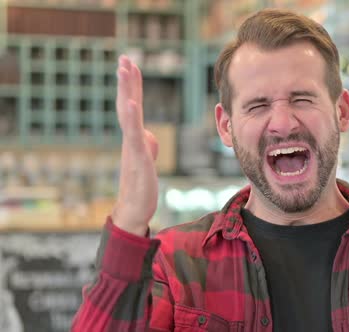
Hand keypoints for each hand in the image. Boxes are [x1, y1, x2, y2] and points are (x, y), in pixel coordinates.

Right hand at [111, 55, 158, 235]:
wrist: (133, 209)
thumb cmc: (141, 186)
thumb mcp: (147, 160)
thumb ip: (147, 144)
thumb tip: (149, 135)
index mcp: (135, 137)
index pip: (134, 106)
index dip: (133, 86)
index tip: (132, 65)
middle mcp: (131, 137)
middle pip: (128, 103)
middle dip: (126, 80)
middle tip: (124, 57)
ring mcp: (132, 145)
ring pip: (128, 113)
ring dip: (126, 90)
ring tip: (124, 69)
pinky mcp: (136, 155)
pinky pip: (133, 133)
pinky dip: (130, 116)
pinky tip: (129, 101)